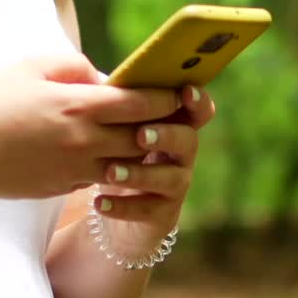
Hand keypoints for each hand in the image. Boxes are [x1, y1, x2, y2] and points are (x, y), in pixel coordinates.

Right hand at [0, 53, 188, 203]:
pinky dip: (111, 165)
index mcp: (77, 105)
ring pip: (127, 164)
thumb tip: (106, 78)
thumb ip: (76, 66)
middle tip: (180, 115)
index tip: (181, 90)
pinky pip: (100, 176)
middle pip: (142, 136)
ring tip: (152, 137)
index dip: (165, 97)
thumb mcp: (33, 66)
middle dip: (163, 126)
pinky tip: (112, 153)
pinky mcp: (63, 187)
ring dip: (141, 151)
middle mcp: (82, 141)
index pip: (140, 103)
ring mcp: (74, 169)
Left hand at [91, 83, 214, 254]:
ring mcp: (174, 187)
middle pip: (188, 140)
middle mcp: (181, 155)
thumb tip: (100, 81)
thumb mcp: (114, 125)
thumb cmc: (113, 151)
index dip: (197, 101)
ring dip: (140, 173)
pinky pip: (148, 211)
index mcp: (173, 125)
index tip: (185, 91)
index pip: (197, 110)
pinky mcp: (161, 216)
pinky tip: (99, 203)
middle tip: (140, 135)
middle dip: (166, 135)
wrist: (111, 208)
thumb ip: (115, 102)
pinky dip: (123, 206)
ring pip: (169, 179)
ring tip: (110, 171)